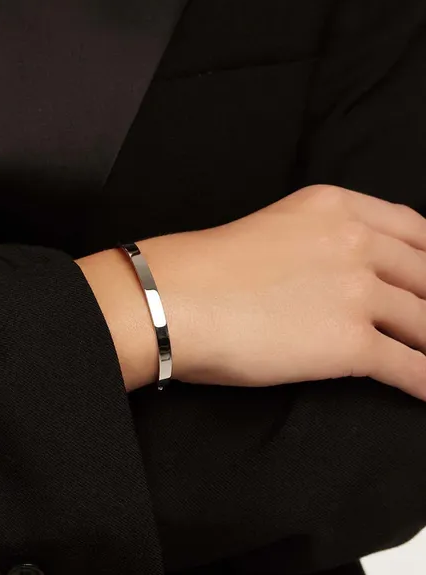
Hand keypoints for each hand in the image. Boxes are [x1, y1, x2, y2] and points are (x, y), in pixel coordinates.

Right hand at [135, 184, 425, 399]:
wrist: (172, 300)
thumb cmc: (205, 270)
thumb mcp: (276, 226)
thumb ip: (322, 238)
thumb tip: (347, 274)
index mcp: (336, 207)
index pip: (416, 230)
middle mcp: (356, 241)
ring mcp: (358, 291)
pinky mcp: (351, 342)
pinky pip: (411, 367)